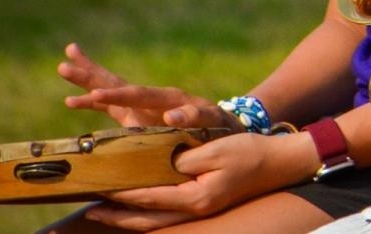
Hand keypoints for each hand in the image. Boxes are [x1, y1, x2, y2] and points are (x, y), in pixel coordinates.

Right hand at [58, 44, 231, 130]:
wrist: (219, 128)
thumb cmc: (217, 126)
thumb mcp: (211, 120)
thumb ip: (194, 117)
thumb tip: (171, 116)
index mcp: (167, 97)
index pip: (137, 95)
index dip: (117, 94)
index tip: (95, 93)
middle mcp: (150, 97)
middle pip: (117, 82)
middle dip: (92, 74)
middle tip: (67, 58)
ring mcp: (140, 106)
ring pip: (109, 89)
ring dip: (87, 80)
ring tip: (63, 66)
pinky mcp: (135, 116)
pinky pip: (110, 107)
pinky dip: (92, 102)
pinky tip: (73, 99)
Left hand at [81, 132, 304, 228]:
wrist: (279, 163)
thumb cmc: (248, 152)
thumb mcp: (215, 149)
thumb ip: (183, 158)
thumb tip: (158, 165)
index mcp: (196, 197)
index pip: (150, 197)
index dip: (123, 193)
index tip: (100, 187)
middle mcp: (195, 210)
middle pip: (147, 219)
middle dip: (118, 216)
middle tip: (91, 210)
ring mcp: (200, 211)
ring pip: (155, 221)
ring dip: (129, 217)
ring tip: (105, 212)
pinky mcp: (204, 204)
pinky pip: (167, 214)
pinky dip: (147, 212)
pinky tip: (137, 206)